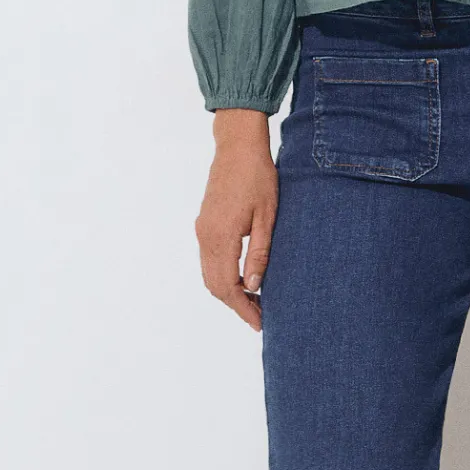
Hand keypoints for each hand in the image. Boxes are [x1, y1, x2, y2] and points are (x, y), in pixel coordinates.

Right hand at [195, 109, 276, 332]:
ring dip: (228, 291)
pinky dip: (223, 276)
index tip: (259, 323)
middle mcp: (205, 235)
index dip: (243, 308)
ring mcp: (202, 229)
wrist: (237, 146)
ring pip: (209, 274)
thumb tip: (254, 287)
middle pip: (214, 285)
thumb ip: (259, 253)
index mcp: (221, 236)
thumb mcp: (267, 217)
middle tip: (260, 317)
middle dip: (236, 305)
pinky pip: (209, 260)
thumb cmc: (259, 177)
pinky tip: (243, 279)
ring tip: (255, 301)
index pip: (228, 285)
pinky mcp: (204, 224)